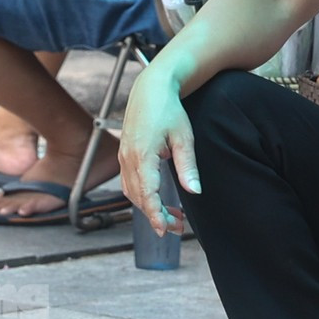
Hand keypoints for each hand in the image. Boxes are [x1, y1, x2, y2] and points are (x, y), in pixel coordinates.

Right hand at [118, 68, 200, 236]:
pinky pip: (128, 182)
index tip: (165, 230)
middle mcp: (128, 157)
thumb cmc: (169, 110)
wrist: (151, 88)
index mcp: (143, 154)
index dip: (155, 214)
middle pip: (138, 197)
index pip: (147, 193)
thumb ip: (187, 166)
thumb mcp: (184, 138)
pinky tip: (158, 199)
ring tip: (173, 217)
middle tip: (179, 227)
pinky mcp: (124, 154)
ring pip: (131, 192)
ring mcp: (123, 155)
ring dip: (149, 207)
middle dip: (156, 215)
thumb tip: (194, 191)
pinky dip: (142, 195)